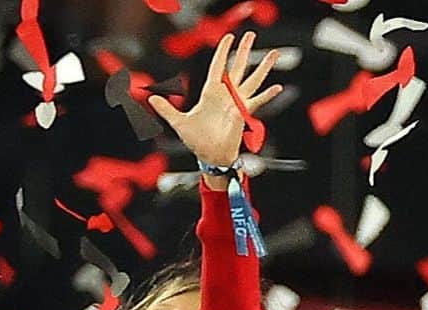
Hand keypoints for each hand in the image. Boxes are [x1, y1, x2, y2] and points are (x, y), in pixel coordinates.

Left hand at [147, 32, 282, 168]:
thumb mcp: (179, 122)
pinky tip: (277, 87)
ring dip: (263, 67)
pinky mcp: (244, 113)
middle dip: (244, 51)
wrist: (210, 156)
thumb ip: (166, 109)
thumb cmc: (196, 140)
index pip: (218, 66)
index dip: (222, 51)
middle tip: (251, 35)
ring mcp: (237, 103)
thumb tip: (150, 98)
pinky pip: (257, 101)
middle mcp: (226, 94)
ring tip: (274, 54)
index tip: (229, 38)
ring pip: (252, 79)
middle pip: (237, 67)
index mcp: (211, 92)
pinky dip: (267, 95)